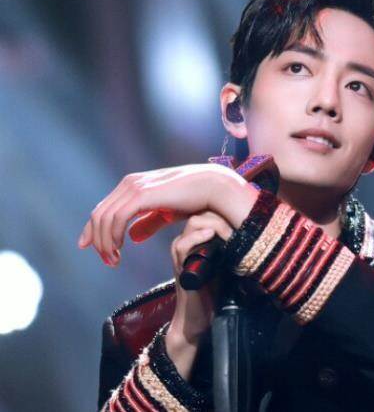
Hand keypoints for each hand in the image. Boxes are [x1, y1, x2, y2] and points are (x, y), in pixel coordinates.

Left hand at [77, 163, 247, 266]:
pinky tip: (120, 249)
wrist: (213, 187)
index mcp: (133, 185)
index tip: (88, 247)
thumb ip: (148, 222)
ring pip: (104, 218)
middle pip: (99, 214)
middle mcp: (130, 183)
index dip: (93, 229)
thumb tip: (132, 237)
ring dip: (105, 242)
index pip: (104, 208)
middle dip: (98, 240)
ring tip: (113, 260)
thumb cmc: (195, 198)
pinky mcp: (141, 194)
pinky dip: (113, 235)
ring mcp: (134, 187)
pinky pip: (117, 218)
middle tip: (108, 261)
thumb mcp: (166, 213)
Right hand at [165, 210, 233, 379]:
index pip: (211, 210)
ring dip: (216, 224)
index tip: (246, 219)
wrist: (199, 318)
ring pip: (194, 222)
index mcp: (199, 238)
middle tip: (240, 225)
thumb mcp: (228, 263)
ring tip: (231, 234)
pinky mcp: (178, 265)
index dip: (228, 211)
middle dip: (224, 214)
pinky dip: (198, 237)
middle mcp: (188, 241)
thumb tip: (259, 229)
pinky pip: (182, 244)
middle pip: (204, 211)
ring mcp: (181, 252)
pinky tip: (211, 237)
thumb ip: (235, 246)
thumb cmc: (215, 291)